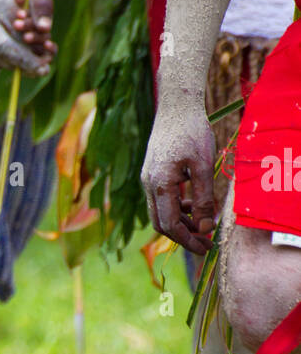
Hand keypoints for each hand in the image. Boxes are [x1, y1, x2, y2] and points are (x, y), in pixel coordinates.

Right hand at [141, 106, 214, 255]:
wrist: (176, 105)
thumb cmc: (192, 132)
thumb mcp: (202, 166)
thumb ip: (203, 199)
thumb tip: (205, 228)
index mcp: (160, 184)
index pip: (170, 225)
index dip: (187, 241)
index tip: (205, 248)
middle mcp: (149, 184)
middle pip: (161, 223)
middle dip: (182, 237)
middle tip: (205, 244)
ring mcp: (148, 179)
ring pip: (160, 212)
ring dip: (180, 224)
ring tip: (202, 226)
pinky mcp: (152, 173)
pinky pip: (161, 200)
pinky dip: (176, 209)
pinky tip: (192, 206)